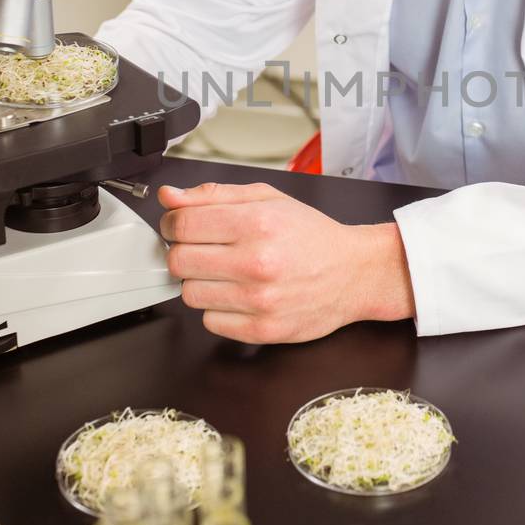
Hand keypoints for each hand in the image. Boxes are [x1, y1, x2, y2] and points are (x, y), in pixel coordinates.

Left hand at [158, 181, 415, 344]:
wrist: (355, 274)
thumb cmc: (312, 236)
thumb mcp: (268, 199)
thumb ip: (214, 195)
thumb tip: (169, 197)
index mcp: (257, 223)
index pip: (182, 224)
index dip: (173, 224)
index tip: (181, 226)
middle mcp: (257, 262)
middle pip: (179, 261)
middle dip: (186, 253)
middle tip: (206, 250)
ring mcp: (259, 300)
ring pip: (190, 294)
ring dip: (202, 283)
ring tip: (228, 273)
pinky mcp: (262, 329)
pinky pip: (210, 322)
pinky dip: (219, 309)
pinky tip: (239, 295)